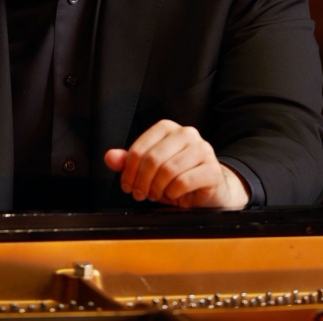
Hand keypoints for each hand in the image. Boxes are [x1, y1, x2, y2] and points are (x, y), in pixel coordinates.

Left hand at [103, 120, 249, 208]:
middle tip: (140, 193)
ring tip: (157, 194)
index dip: (128, 170)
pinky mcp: (212, 169)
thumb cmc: (178, 177)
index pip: (140, 147)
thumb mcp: (149, 169)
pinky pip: (183, 182)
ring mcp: (203, 150)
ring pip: (168, 170)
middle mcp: (187, 134)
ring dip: (157, 188)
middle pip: (153, 159)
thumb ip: (129, 162)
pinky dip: (173, 193)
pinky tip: (174, 195)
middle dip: (142, 182)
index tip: (127, 184)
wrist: (208, 190)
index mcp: (168, 129)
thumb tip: (110, 157)